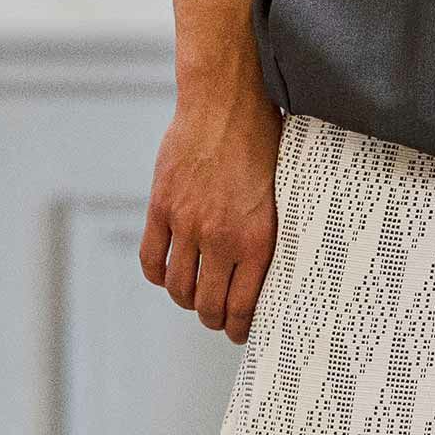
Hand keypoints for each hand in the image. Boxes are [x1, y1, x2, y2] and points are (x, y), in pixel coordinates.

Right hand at [140, 52, 282, 345]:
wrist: (225, 102)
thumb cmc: (262, 144)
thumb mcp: (282, 197)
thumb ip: (268, 237)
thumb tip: (265, 277)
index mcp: (257, 240)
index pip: (243, 307)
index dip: (239, 328)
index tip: (239, 331)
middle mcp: (221, 238)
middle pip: (207, 306)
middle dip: (212, 320)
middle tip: (216, 317)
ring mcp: (187, 224)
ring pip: (178, 289)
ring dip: (186, 300)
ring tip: (193, 296)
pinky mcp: (161, 207)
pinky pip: (152, 259)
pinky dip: (158, 275)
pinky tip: (167, 274)